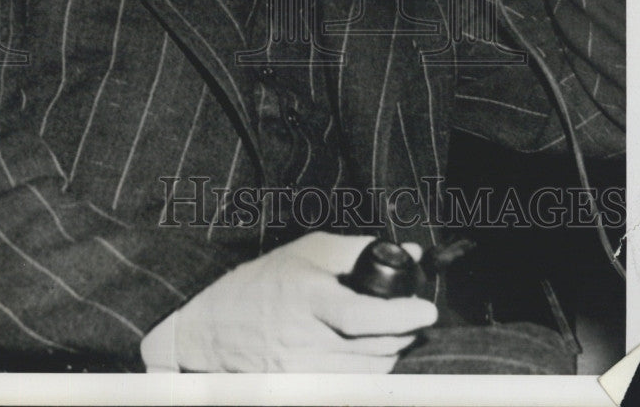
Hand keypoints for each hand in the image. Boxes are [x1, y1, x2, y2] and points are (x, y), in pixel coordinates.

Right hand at [140, 232, 436, 372]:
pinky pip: (351, 387)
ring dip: (391, 353)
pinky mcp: (296, 390)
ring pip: (368, 372)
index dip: (400, 315)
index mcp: (304, 296)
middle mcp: (301, 337)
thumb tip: (409, 251)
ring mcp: (299, 370)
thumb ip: (358, 249)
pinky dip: (369, 371)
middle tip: (415, 316)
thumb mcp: (308, 251)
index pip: (361, 314)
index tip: (426, 309)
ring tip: (394, 332)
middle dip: (404, 332)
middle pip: (373, 347)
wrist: (214, 324)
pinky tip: (370, 353)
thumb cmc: (264, 280)